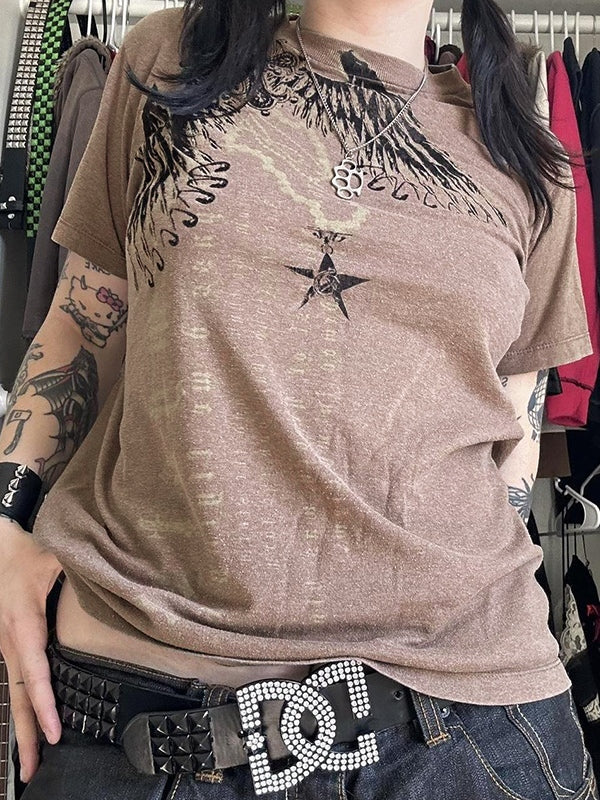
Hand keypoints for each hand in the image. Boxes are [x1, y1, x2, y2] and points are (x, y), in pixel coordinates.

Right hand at [0, 519, 62, 781]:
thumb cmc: (24, 554)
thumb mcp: (55, 558)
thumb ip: (82, 570)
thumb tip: (114, 574)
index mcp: (24, 625)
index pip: (36, 673)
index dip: (45, 704)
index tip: (54, 732)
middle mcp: (10, 643)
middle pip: (19, 697)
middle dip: (27, 735)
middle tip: (33, 772)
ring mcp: (5, 647)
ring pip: (14, 695)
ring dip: (22, 729)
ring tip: (29, 765)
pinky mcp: (8, 647)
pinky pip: (15, 683)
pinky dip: (22, 708)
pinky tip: (30, 727)